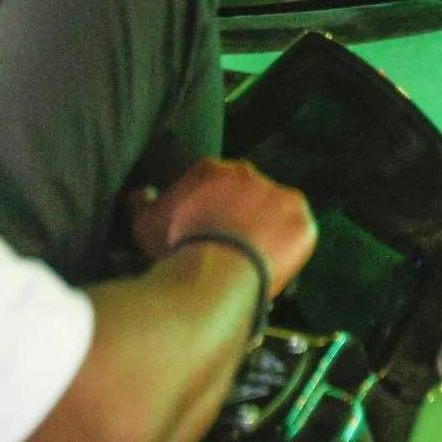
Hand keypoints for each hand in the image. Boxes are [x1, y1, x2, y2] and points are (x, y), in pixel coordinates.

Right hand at [130, 158, 316, 294]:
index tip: (206, 228)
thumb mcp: (144, 224)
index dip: (209, 206)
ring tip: (252, 255)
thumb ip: (141, 203)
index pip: (211, 181)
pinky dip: (289, 243)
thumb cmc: (177, 249)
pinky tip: (274, 260)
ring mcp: (277, 194)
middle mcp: (246, 173)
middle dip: (238, 213)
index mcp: (210, 169)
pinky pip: (297, 229)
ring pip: (272, 208)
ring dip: (265, 226)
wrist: (214, 273)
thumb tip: (141, 194)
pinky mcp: (300, 219)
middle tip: (230, 242)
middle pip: (244, 191)